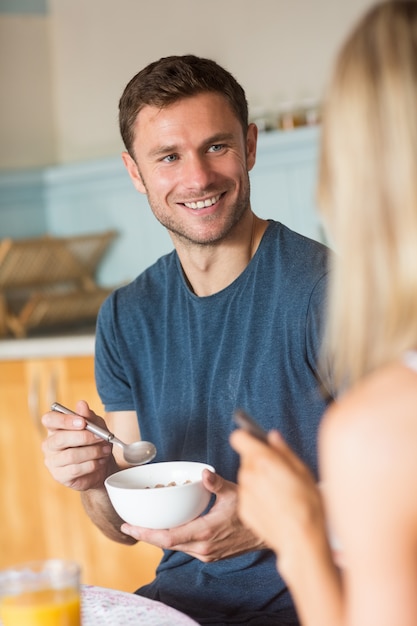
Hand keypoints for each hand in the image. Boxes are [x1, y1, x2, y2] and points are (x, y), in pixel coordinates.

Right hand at [42, 399, 117, 490]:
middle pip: (60, 439)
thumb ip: (88, 416)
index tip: (82, 422)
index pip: (49, 419)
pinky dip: (92, 465)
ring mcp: (53, 461)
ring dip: (92, 452)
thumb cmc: (95, 442)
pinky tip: (99, 462)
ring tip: (105, 451)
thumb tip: (81, 404)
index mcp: (55, 427)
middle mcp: (50, 444)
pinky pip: (75, 470)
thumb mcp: (97, 425)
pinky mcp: (60, 476)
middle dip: (84, 437)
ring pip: (71, 455)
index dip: (64, 420)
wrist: (102, 467)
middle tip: (100, 437)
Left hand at [120, 469, 265, 560]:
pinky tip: (168, 528)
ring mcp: (206, 553)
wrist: (269, 533)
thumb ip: (216, 483)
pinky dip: (173, 538)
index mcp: (204, 532)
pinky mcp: (210, 555)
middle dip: (146, 535)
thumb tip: (203, 473)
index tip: (128, 527)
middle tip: (129, 525)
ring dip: (159, 537)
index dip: (145, 533)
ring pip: (175, 547)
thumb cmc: (252, 512)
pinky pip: (186, 547)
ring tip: (144, 525)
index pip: (166, 537)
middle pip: (166, 544)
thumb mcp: (234, 493)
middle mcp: (202, 548)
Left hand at [230, 429, 324, 557]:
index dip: (247, 438)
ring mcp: (244, 493)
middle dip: (258, 461)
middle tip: (277, 472)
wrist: (302, 540)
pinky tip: (274, 505)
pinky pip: (247, 495)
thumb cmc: (308, 506)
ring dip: (257, 480)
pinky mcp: (244, 509)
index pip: (239, 437)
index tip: (255, 442)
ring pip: (247, 477)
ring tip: (278, 492)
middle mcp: (249, 475)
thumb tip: (273, 437)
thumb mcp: (303, 471)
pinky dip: (257, 497)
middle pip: (246, 459)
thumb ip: (284, 450)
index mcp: (263, 460)